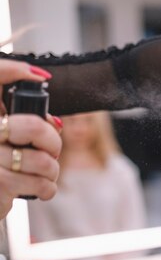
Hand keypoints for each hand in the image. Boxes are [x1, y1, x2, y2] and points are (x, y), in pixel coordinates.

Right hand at [0, 59, 60, 217]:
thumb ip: (25, 123)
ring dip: (52, 171)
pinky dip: (48, 189)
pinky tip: (42, 189)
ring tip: (46, 174)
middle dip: (53, 143)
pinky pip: (40, 184)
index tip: (42, 77)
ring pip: (42, 161)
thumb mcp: (5, 137)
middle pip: (33, 127)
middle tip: (52, 153)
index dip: (14, 70)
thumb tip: (56, 123)